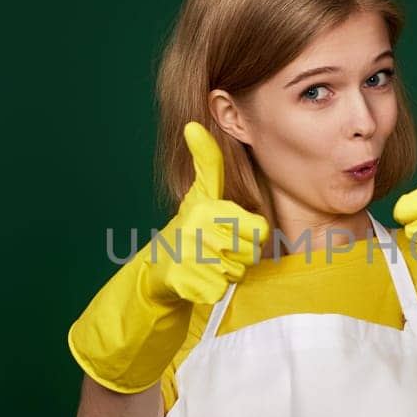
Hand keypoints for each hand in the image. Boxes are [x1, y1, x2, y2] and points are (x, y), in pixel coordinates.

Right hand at [143, 122, 270, 305]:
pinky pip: (218, 291)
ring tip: (205, 263)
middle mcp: (196, 230)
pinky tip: (196, 280)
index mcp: (208, 208)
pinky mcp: (182, 282)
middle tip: (216, 249)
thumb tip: (193, 125)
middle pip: (249, 253)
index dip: (250, 234)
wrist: (156, 268)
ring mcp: (188, 257)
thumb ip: (207, 161)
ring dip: (225, 273)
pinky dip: (210, 290)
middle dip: (238, 256)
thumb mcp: (200, 192)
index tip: (230, 230)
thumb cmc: (189, 227)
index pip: (260, 229)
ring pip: (235, 273)